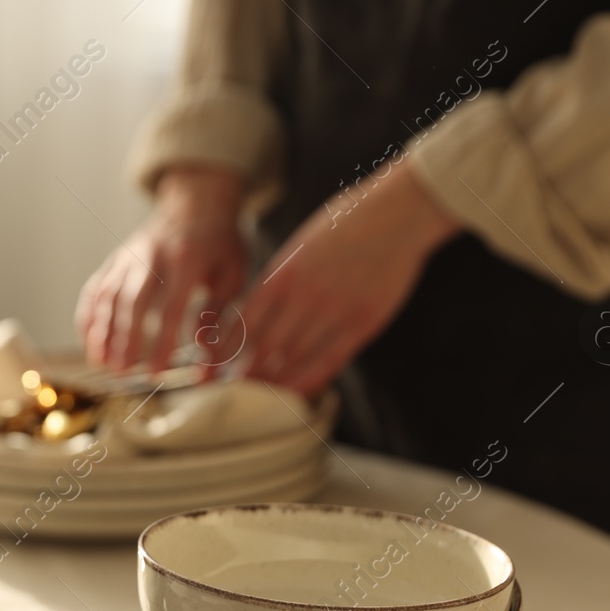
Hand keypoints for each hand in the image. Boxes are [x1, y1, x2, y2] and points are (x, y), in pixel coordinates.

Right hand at [75, 165, 245, 370]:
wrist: (196, 203)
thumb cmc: (218, 244)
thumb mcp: (232, 273)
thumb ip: (218, 311)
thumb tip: (204, 351)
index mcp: (186, 259)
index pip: (171, 307)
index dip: (162, 342)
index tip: (157, 371)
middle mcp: (151, 255)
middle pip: (132, 302)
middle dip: (124, 339)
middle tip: (122, 371)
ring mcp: (128, 256)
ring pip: (108, 296)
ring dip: (102, 332)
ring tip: (102, 364)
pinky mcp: (115, 260)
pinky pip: (95, 289)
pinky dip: (88, 317)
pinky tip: (89, 342)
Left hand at [241, 162, 458, 396]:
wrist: (399, 211)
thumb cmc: (348, 224)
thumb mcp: (300, 246)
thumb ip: (278, 281)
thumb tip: (254, 314)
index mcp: (282, 275)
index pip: (242, 324)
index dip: (223, 352)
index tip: (210, 368)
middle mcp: (303, 297)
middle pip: (262, 350)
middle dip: (241, 374)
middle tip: (228, 392)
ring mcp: (334, 312)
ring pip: (293, 361)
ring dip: (272, 383)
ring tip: (257, 399)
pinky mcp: (363, 324)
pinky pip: (329, 362)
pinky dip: (308, 381)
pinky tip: (295, 392)